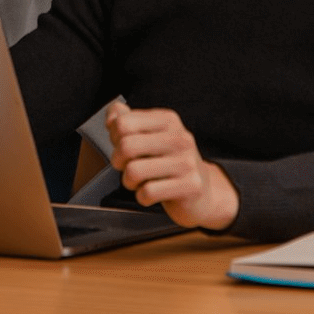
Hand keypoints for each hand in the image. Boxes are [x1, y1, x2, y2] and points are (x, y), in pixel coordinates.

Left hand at [105, 101, 237, 231]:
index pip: (123, 122)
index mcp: (168, 121)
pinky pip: (148, 192)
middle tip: (126, 167)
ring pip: (134, 171)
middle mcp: (180, 138)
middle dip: (118, 161)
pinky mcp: (190, 186)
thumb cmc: (169, 163)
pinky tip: (152, 193)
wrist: (201, 193)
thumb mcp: (151, 136)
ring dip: (129, 181)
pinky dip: (142, 197)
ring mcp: (187, 162)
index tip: (122, 146)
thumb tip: (112, 116)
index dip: (114, 138)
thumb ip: (128, 121)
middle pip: (126, 146)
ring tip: (140, 181)